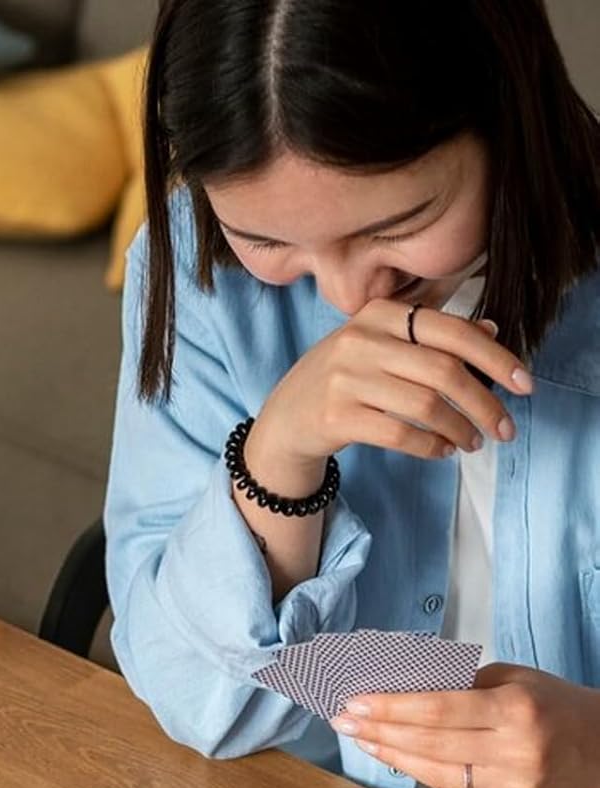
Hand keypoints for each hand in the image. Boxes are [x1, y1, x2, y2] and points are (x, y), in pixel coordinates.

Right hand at [247, 300, 533, 495]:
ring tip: (473, 442)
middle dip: (484, 402)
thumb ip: (431, 334)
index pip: (452, 330)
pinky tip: (442, 450)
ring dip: (459, 428)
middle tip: (504, 427)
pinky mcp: (334, 417)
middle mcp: (359, 341)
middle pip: (443, 370)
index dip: (495, 356)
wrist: (284, 420)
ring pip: (425, 405)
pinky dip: (429, 445)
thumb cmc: (341, 379)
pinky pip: (398, 434)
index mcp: (379, 314)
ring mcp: (343, 380)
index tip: (525, 383)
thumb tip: (490, 328)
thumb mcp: (380, 345)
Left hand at [334, 664, 599, 787]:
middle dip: (378, 731)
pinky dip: (421, 774)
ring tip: (363, 739)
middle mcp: (518, 751)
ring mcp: (517, 787)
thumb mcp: (512, 679)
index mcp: (517, 709)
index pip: (437, 709)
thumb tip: (396, 689)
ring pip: (434, 774)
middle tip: (344, 721)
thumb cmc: (553, 705)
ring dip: (390, 755)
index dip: (390, 708)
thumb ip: (458, 685)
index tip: (354, 702)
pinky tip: (398, 759)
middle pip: (429, 743)